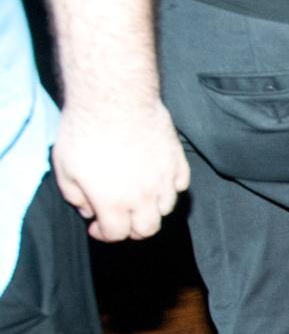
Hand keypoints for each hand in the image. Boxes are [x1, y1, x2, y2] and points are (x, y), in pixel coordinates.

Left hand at [52, 98, 189, 241]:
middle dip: (132, 229)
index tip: (97, 226)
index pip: (116, 234)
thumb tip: (88, 209)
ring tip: (138, 196)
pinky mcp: (177, 161)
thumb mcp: (64, 167)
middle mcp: (143, 197)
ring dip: (151, 208)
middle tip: (121, 218)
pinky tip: (156, 178)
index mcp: (113, 203)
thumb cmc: (85, 130)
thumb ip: (74, 196)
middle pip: (147, 230)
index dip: (104, 234)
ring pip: (165, 209)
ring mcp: (164, 179)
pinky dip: (169, 187)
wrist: (114, 99)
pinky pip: (179, 184)